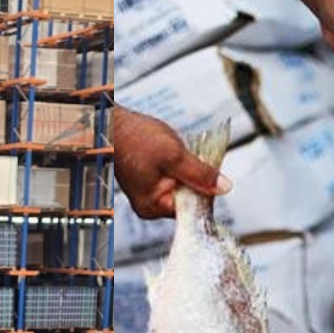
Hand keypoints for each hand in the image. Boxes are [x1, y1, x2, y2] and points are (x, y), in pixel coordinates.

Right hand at [111, 107, 229, 218]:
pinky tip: (172, 154)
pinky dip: (176, 169)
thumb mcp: (175, 155)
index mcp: (154, 206)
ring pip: (180, 188)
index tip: (214, 175)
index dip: (207, 192)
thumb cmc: (135, 138)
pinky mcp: (145, 185)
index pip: (193, 209)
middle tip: (194, 157)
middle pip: (187, 200)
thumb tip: (224, 188)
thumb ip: (200, 174)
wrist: (109, 123)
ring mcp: (146, 196)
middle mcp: (149, 207)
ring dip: (186, 172)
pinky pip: (170, 181)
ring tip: (179, 153)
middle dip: (196, 180)